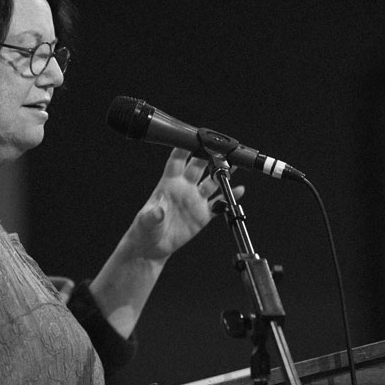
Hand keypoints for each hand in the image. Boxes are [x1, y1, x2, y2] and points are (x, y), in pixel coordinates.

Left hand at [125, 148, 245, 261]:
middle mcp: (184, 188)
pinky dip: (230, 196)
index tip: (192, 137)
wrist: (153, 247)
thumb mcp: (146, 221)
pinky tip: (238, 190)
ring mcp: (195, 200)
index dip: (183, 148)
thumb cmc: (145, 229)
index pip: (177, 161)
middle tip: (219, 148)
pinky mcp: (203, 214)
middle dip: (208, 155)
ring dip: (223, 173)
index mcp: (169, 184)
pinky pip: (219, 203)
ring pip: (212, 181)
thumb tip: (158, 211)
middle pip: (198, 166)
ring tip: (234, 164)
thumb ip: (153, 215)